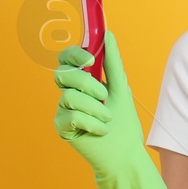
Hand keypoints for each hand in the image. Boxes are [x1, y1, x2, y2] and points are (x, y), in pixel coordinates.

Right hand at [53, 32, 146, 183]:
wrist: (125, 154)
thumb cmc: (124, 123)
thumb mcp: (120, 88)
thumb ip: (112, 62)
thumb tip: (107, 34)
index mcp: (83, 80)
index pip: (67, 59)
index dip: (74, 54)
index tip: (90, 59)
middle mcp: (70, 92)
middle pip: (63, 74)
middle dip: (87, 83)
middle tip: (104, 96)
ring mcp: (64, 109)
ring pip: (70, 96)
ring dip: (95, 108)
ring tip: (107, 118)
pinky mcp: (62, 127)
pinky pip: (71, 115)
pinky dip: (92, 123)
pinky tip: (101, 131)